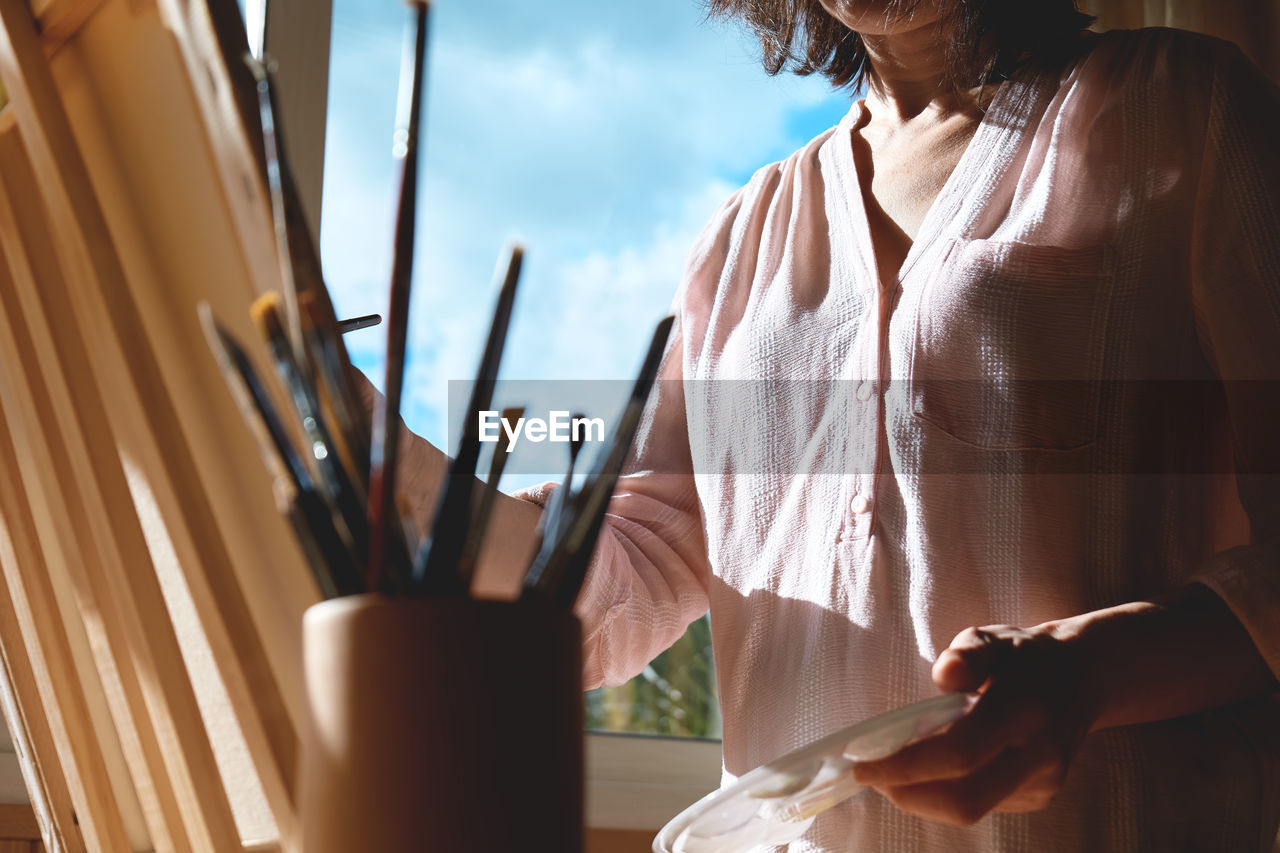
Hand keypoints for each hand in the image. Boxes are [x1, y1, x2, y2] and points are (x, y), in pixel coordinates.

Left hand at [851, 624, 1099, 825]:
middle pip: (965, 799)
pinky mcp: (1040, 796)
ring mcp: (1043, 782)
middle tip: (872, 775)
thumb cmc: (1026, 655)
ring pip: (971, 808)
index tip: (863, 764)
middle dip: (908, 794)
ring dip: (923, 795)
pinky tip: (935, 767)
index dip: (906, 765)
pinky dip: (947, 791)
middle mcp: (1039, 754)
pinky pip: (984, 804)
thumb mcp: (994, 637)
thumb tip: (944, 678)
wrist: (1087, 677)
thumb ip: (967, 653)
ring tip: (896, 766)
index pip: (960, 753)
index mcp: (1024, 709)